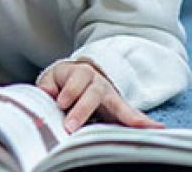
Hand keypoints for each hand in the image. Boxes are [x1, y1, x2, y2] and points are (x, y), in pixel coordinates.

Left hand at [37, 60, 162, 132]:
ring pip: (119, 104)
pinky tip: (155, 128)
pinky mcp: (119, 108)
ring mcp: (112, 95)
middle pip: (93, 93)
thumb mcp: (53, 78)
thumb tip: (46, 92)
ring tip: (138, 126)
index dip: (69, 91)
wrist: (81, 75)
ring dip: (127, 116)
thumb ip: (48, 84)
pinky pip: (132, 114)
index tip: (60, 103)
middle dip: (83, 110)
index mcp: (81, 73)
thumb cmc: (64, 80)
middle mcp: (99, 82)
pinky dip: (142, 121)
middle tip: (70, 126)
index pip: (76, 81)